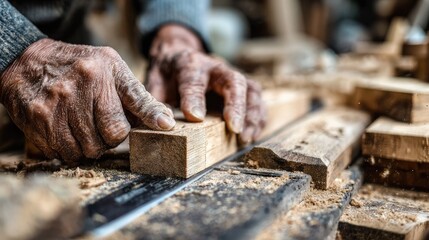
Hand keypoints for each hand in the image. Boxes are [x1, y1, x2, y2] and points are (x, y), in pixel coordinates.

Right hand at [0, 39, 174, 163]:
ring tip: (83, 128)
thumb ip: (135, 94)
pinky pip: (64, 153)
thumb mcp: (110, 68)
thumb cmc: (78, 68)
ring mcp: (57, 105)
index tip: (166, 126)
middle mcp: (81, 86)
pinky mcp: (38, 121)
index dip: (151, 115)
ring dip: (89, 146)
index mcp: (104, 72)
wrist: (27, 64)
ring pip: (88, 149)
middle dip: (111, 138)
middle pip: (112, 135)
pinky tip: (66, 132)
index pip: (134, 99)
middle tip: (102, 126)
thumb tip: (164, 121)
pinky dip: (69, 150)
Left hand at [147, 24, 265, 142]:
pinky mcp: (242, 88)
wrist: (180, 55)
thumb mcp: (154, 81)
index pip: (194, 78)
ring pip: (251, 91)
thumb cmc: (168, 73)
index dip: (195, 97)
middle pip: (234, 81)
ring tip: (245, 137)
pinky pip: (257, 100)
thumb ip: (156, 101)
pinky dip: (258, 118)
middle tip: (234, 128)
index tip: (195, 117)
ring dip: (252, 115)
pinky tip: (252, 135)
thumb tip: (163, 123)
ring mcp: (232, 77)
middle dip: (237, 105)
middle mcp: (216, 68)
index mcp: (190, 64)